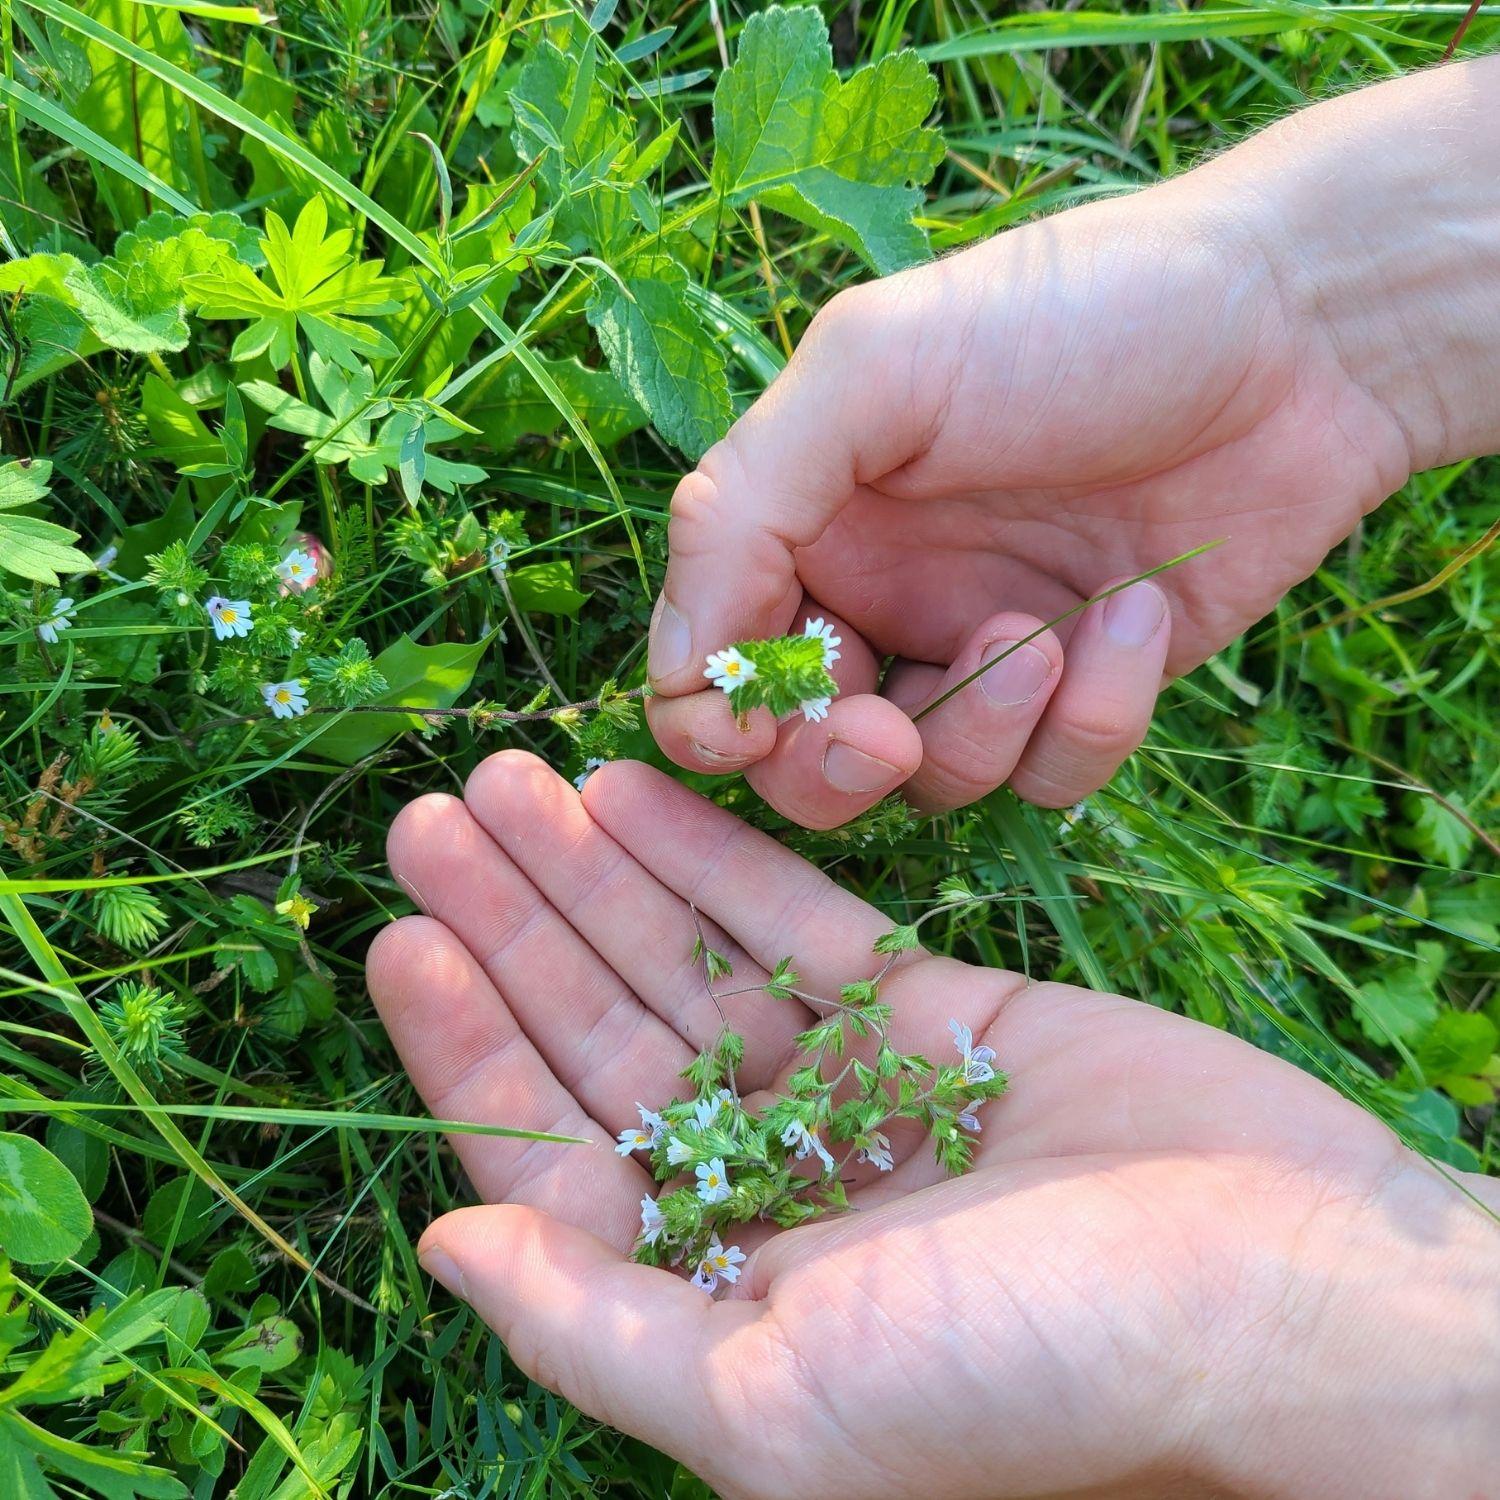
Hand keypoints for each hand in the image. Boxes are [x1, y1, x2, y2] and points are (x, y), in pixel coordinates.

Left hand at [368, 752, 1499, 1499]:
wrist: (1276, 1289)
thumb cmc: (1026, 1376)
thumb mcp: (777, 1405)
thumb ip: (596, 1334)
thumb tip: (447, 1243)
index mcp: (715, 1294)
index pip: (549, 1147)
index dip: (466, 1040)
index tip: (401, 933)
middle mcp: (768, 1187)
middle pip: (605, 1034)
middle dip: (515, 925)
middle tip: (433, 818)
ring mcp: (849, 1091)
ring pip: (688, 964)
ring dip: (596, 872)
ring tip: (509, 779)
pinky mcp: (933, 1013)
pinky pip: (796, 925)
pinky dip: (713, 862)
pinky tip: (634, 791)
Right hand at [644, 59, 1499, 829]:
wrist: (1299, 329)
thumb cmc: (1073, 317)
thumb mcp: (874, 369)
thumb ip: (745, 506)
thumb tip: (677, 661)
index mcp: (806, 525)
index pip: (706, 668)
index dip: (716, 722)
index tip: (758, 726)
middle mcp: (881, 602)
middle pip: (804, 761)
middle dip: (836, 766)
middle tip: (888, 731)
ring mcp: (983, 656)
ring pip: (932, 785)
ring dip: (987, 724)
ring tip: (1052, 626)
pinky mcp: (1087, 697)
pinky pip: (1051, 778)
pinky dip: (1094, 716)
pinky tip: (1141, 609)